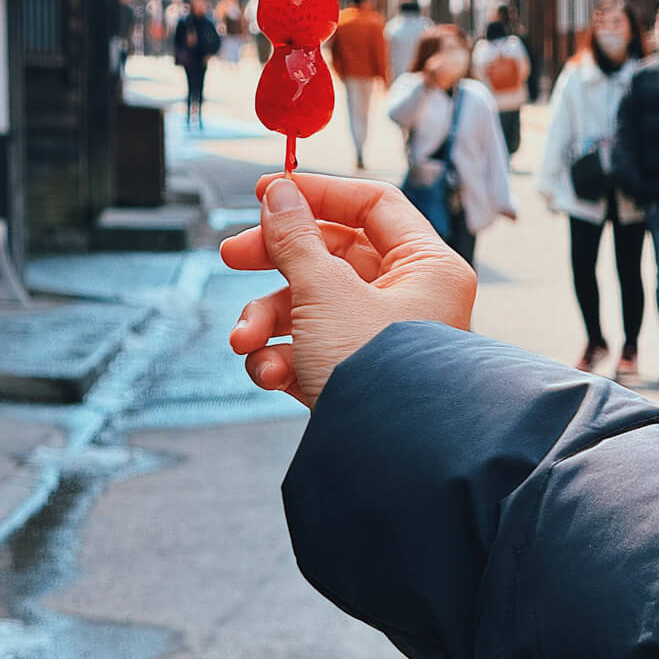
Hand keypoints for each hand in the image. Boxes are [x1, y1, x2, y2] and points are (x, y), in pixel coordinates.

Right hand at [222, 174, 477, 409]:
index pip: (372, 205)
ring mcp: (381, 342)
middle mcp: (411, 299)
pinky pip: (310, 351)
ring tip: (245, 341)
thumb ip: (294, 238)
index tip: (266, 191)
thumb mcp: (324, 292)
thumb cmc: (374, 369)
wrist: (387, 467)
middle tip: (232, 256)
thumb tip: (278, 192)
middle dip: (274, 261)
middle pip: (332, 255)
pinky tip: (268, 374)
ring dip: (267, 320)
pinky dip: (281, 358)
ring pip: (311, 306)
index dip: (317, 193)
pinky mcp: (354, 381)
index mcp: (426, 267)